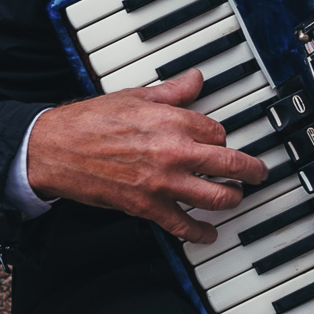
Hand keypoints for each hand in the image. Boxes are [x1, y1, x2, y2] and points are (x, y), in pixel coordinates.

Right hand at [24, 68, 269, 244]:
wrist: (54, 149)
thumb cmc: (89, 121)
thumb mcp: (134, 96)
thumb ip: (172, 91)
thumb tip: (197, 79)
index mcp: (172, 120)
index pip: (218, 131)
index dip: (221, 137)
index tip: (220, 142)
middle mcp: (174, 151)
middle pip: (230, 164)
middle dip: (251, 170)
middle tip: (259, 173)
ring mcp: (162, 182)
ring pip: (216, 196)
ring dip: (232, 199)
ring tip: (236, 198)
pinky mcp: (146, 206)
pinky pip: (183, 225)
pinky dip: (201, 233)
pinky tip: (210, 234)